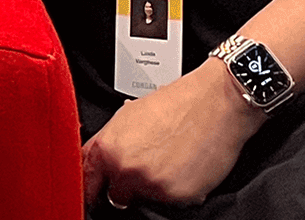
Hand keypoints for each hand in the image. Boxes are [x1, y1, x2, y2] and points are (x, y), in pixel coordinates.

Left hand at [81, 61, 266, 210]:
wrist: (217, 102)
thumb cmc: (178, 103)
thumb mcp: (130, 115)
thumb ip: (109, 142)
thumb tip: (98, 160)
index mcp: (108, 148)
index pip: (87, 180)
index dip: (92, 186)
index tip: (95, 191)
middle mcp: (126, 169)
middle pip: (115, 194)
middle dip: (127, 185)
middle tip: (147, 164)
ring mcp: (152, 185)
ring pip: (145, 198)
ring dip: (154, 187)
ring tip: (170, 160)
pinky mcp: (178, 197)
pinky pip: (172, 203)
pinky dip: (178, 190)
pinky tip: (185, 167)